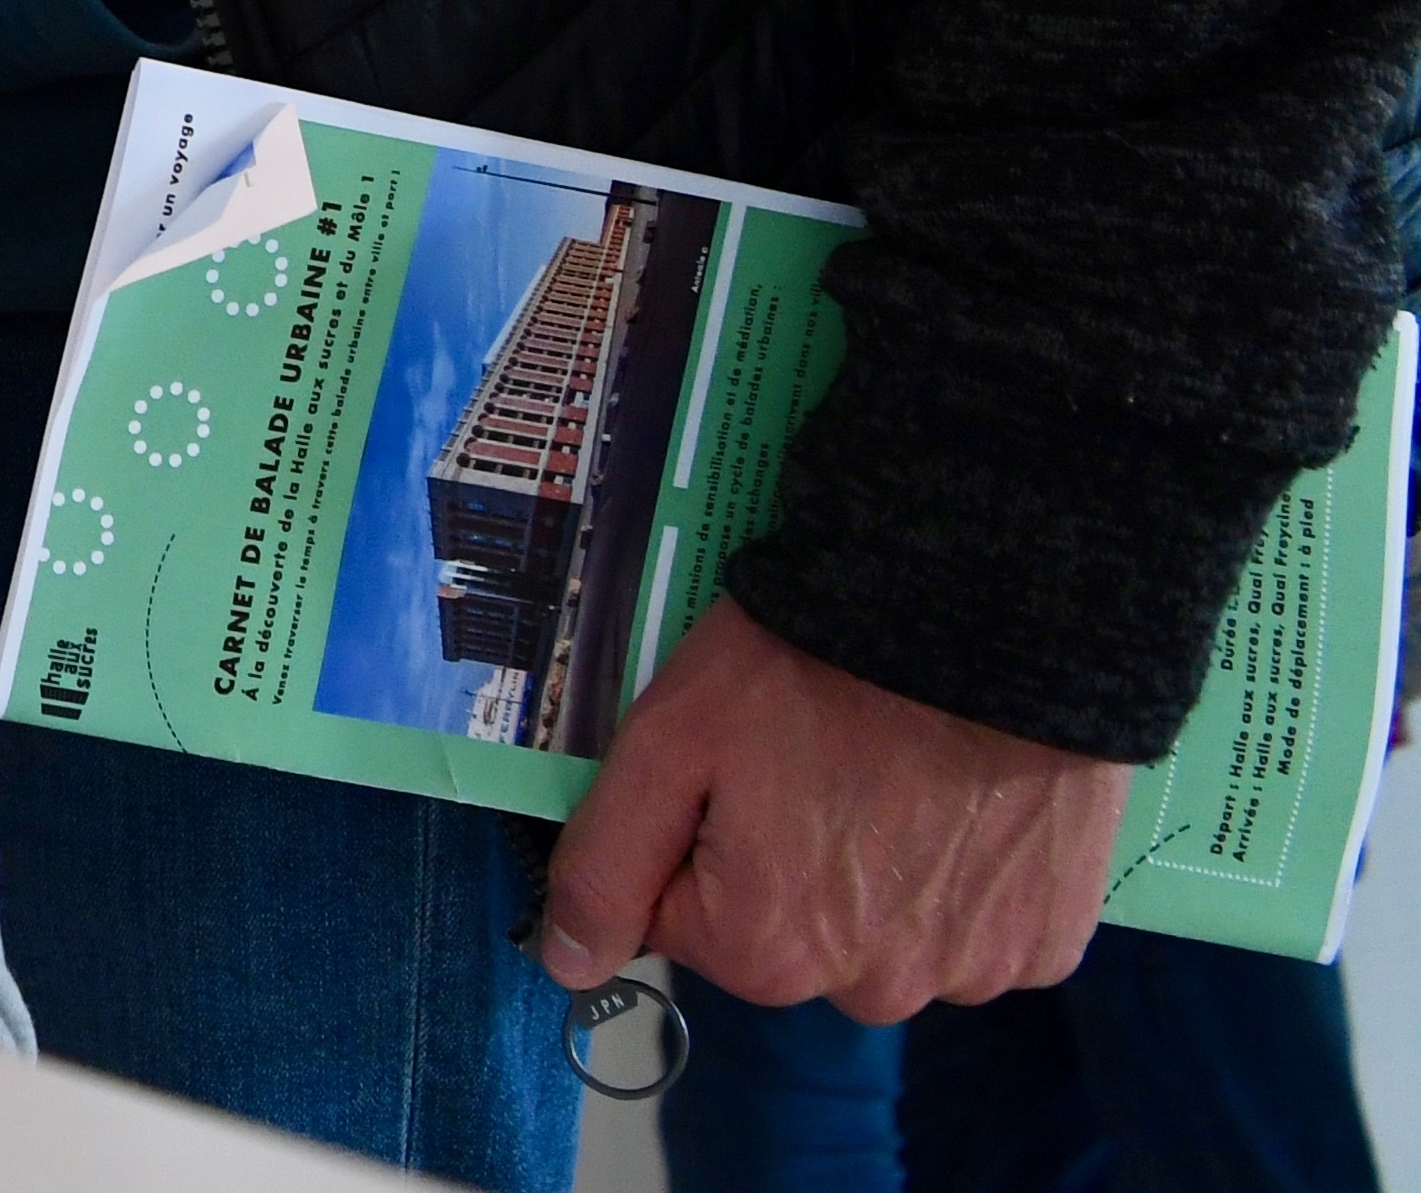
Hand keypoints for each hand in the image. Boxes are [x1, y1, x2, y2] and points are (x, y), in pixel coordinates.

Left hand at [542, 598, 1122, 1022]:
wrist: (989, 622)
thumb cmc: (816, 672)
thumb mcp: (668, 745)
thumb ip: (605, 866)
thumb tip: (568, 964)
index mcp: (765, 955)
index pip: (686, 920)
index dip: (696, 835)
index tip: (735, 768)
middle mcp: (870, 992)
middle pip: (791, 938)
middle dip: (787, 864)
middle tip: (817, 763)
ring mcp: (968, 971)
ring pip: (888, 939)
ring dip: (882, 877)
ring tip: (896, 776)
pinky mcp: (1047, 941)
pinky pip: (978, 929)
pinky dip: (964, 879)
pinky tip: (962, 805)